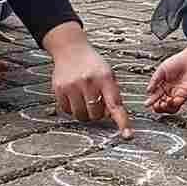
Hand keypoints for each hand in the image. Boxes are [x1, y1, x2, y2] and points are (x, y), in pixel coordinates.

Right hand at [46, 22, 132, 136]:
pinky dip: (71, 108)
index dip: (122, 122)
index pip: (115, 104)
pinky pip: (67, 111)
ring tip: (84, 98)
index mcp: (105, 78)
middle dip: (98, 112)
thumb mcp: (108, 74)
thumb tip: (111, 117)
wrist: (71, 49)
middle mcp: (88, 82)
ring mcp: (72, 86)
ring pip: (81, 116)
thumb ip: (112, 94)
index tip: (128, 135)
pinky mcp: (59, 89)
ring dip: (85, 112)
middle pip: (96, 115)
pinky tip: (73, 95)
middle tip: (95, 101)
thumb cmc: (92, 65)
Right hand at [145, 51, 186, 113]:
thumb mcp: (161, 70)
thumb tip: (148, 90)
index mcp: (163, 86)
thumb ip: (154, 80)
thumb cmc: (178, 62)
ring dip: (165, 108)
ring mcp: (178, 93)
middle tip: (154, 106)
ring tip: (162, 104)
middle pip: (163, 105)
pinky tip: (170, 100)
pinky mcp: (185, 94)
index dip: (151, 102)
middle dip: (158, 108)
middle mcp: (170, 91)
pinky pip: (179, 103)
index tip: (147, 104)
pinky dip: (174, 104)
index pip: (156, 97)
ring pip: (171, 107)